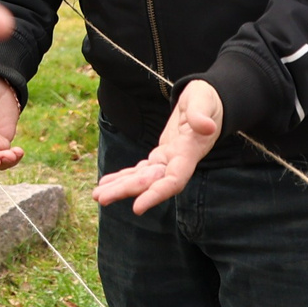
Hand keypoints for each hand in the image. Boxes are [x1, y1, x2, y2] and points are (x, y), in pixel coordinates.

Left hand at [92, 79, 222, 213]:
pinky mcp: (161, 155)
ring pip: (142, 178)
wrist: (209, 102)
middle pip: (151, 182)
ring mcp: (168, 159)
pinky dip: (123, 176)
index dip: (156, 194)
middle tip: (101, 199)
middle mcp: (178, 161)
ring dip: (120, 187)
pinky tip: (106, 183)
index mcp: (189, 152)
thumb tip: (207, 127)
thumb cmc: (207, 99)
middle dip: (126, 191)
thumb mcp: (204, 101)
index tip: (137, 207)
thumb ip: (202, 114)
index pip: (173, 180)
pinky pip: (141, 170)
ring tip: (98, 195)